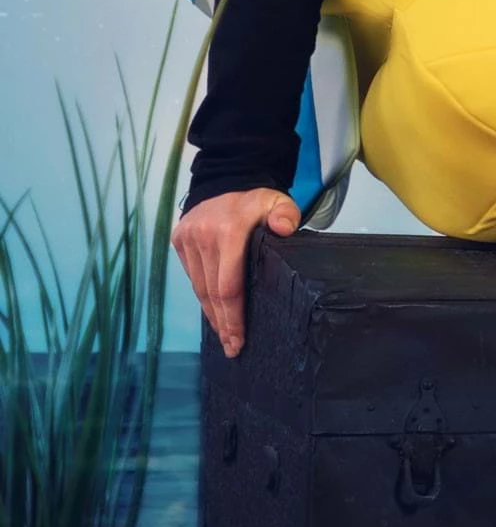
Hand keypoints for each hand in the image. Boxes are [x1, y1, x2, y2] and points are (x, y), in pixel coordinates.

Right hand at [172, 188, 299, 358]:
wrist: (226, 178)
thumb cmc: (255, 199)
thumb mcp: (277, 200)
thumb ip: (286, 214)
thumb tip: (284, 229)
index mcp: (227, 233)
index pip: (228, 286)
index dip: (233, 317)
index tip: (238, 339)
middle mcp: (202, 238)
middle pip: (211, 293)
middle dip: (223, 324)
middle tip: (233, 348)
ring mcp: (187, 240)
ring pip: (199, 288)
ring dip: (211, 314)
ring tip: (224, 337)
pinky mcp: (179, 240)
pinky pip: (192, 276)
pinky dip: (203, 295)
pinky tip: (213, 312)